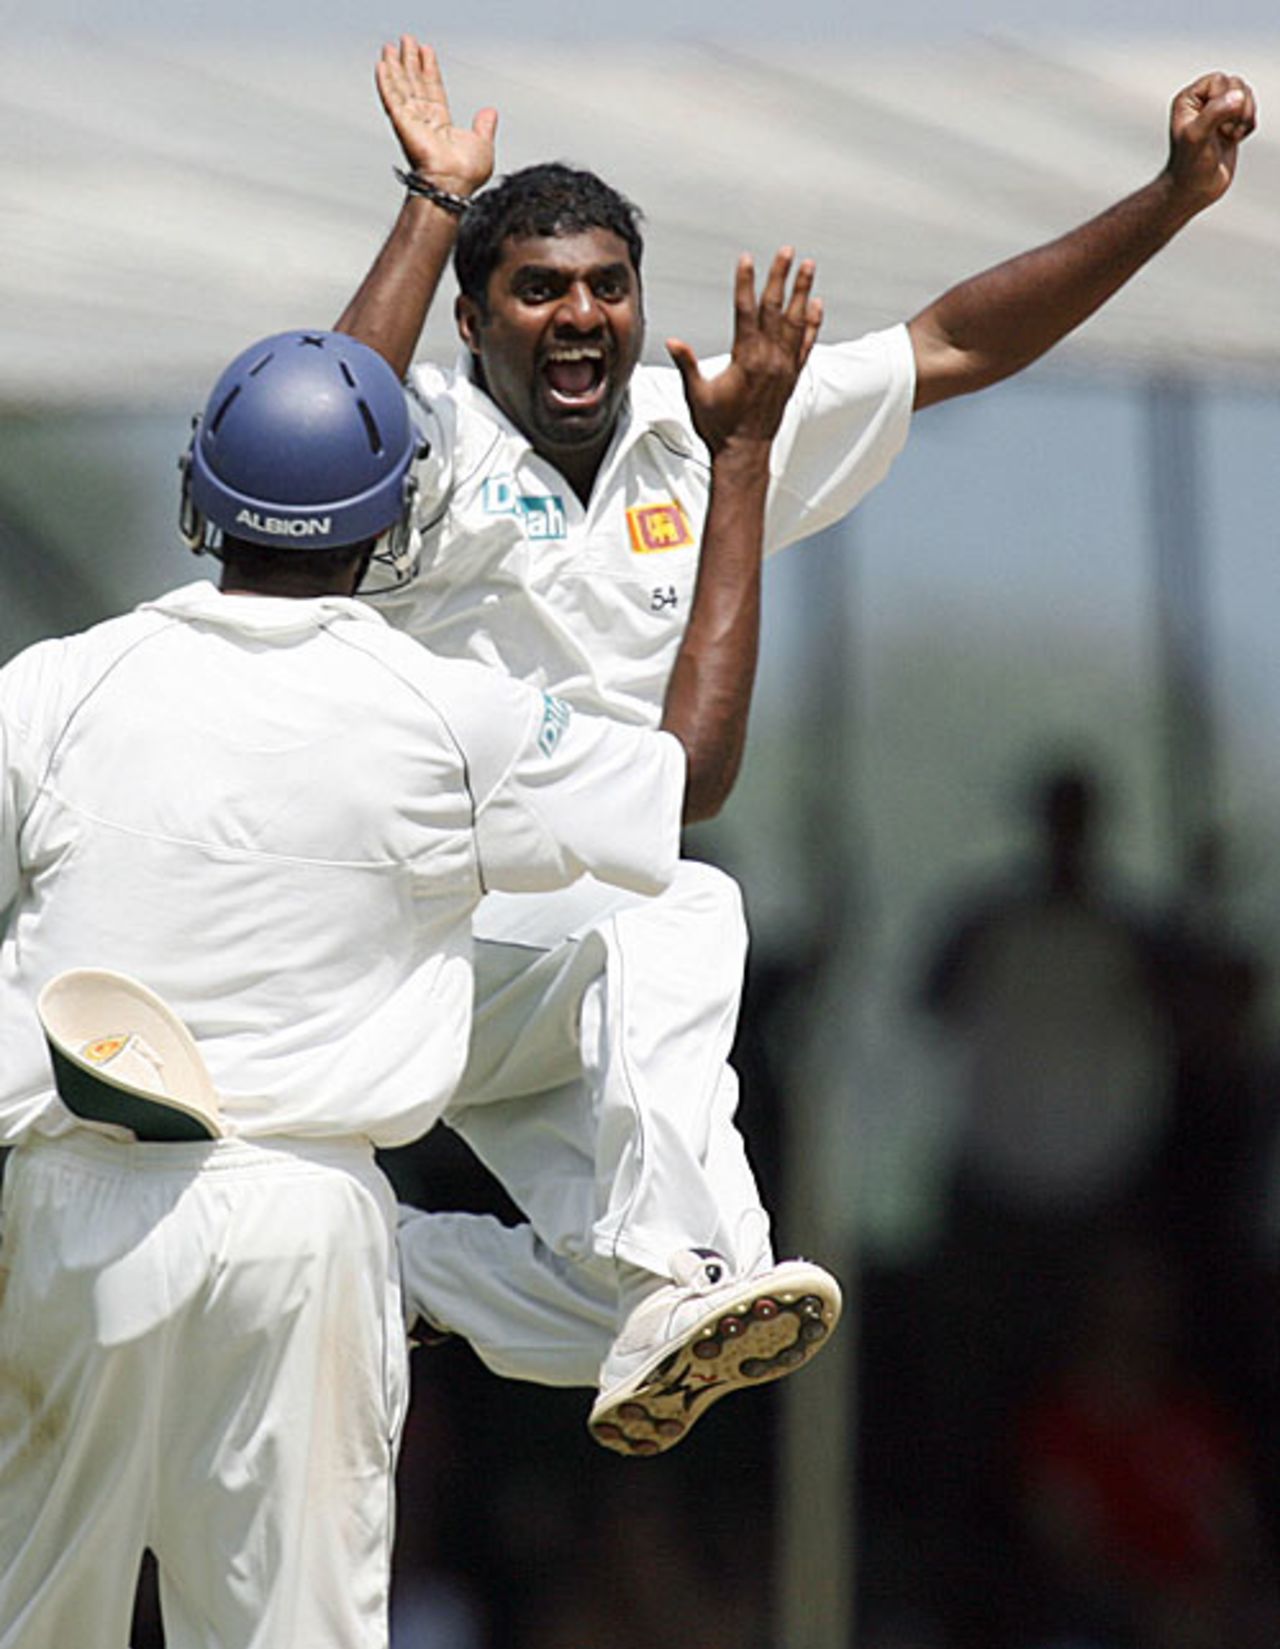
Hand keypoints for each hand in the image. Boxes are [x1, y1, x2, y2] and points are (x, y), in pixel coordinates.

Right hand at [376, 35, 496, 198]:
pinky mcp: (402, 123)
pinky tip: (382, 66)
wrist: (452, 184)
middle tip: (406, 41)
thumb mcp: (482, 144)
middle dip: (411, 62)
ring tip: (392, 47)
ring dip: (396, 66)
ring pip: (402, 87)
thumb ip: (484, 127)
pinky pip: (392, 98)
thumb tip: (489, 113)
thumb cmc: (465, 175)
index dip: (430, 70)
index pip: (434, 90)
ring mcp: (411, 122)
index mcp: (441, 126)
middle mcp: (424, 122)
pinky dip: (386, 82)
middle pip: (415, 84)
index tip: (426, 52)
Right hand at [667, 248, 822, 454]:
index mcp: (745, 359)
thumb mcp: (697, 394)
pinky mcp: (792, 377)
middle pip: (776, 309)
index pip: (746, 311)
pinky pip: (806, 344)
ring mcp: (784, 367)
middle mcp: (769, 359)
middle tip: (787, 252)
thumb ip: (687, 364)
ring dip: (802, 292)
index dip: (745, 283)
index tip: (746, 259)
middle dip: (780, 277)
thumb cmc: (719, 426)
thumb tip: (672, 341)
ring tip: (808, 267)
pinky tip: (815, 306)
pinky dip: (812, 324)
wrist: (745, 451)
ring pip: (796, 322)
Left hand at [1165, 72, 1256, 209]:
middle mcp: (1203, 102)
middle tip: (1225, 131)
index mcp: (1189, 99)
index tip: (1215, 125)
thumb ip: (1215, 113)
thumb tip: (1238, 95)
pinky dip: (1248, 125)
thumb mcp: (1197, 137)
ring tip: (1231, 135)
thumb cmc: (1189, 165)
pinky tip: (1234, 139)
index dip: (1223, 100)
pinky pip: (1251, 111)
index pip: (1219, 80)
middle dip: (1237, 108)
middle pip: (1236, 84)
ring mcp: (1218, 112)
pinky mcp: (1231, 123)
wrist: (1195, 190)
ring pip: (1246, 96)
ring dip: (1245, 116)